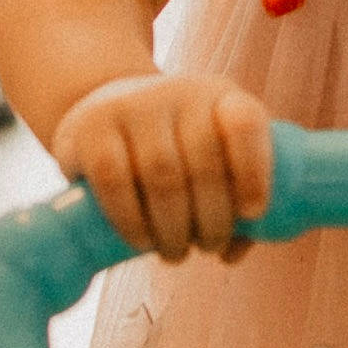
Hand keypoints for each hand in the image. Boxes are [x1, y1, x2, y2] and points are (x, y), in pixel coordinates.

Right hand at [50, 73, 272, 262]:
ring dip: (173, 228)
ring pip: (161, 172)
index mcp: (221, 97)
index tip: (253, 213)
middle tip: (208, 247)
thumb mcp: (210, 158)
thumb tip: (231, 255)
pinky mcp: (92, 126)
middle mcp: (180, 92)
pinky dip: (131, 221)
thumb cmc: (173, 147)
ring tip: (175, 253)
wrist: (104, 111)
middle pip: (204, 161)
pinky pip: (113, 178)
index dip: (254, 170)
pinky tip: (141, 242)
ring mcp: (134, 104)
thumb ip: (231, 202)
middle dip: (212, 218)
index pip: (245, 123)